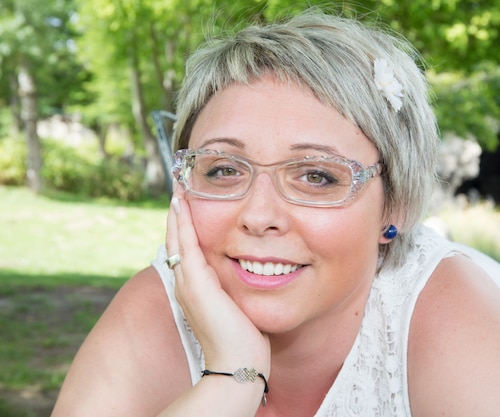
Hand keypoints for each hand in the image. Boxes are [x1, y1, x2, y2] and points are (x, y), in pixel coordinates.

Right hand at [166, 188, 269, 373]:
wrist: (239, 361)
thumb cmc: (244, 338)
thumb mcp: (240, 305)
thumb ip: (238, 288)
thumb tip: (256, 275)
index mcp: (195, 288)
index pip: (187, 249)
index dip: (186, 227)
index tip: (189, 204)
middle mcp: (185, 283)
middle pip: (177, 240)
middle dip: (178, 214)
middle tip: (179, 187)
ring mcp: (187, 282)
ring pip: (177, 238)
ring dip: (177, 212)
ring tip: (177, 187)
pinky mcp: (195, 282)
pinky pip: (185, 244)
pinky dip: (182, 222)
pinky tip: (181, 202)